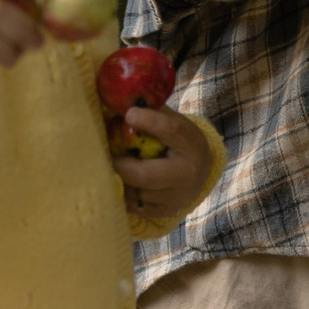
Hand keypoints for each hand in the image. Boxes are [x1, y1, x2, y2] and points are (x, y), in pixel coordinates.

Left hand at [113, 105, 209, 219]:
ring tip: (112, 167)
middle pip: (145, 175)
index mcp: (191, 144)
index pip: (171, 131)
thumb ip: (152, 111)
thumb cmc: (177, 140)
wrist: (200, 169)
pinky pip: (133, 206)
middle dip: (121, 165)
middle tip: (108, 155)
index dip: (149, 121)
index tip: (128, 114)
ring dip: (119, 179)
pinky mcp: (164, 212)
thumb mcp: (173, 122)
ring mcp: (176, 198)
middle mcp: (187, 174)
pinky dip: (122, 192)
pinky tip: (121, 181)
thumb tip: (119, 96)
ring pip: (135, 193)